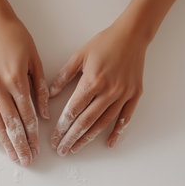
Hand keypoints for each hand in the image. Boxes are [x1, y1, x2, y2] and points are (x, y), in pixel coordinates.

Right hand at [0, 17, 49, 165]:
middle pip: (9, 122)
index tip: (36, 150)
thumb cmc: (17, 39)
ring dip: (3, 140)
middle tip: (25, 160)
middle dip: (18, 144)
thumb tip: (44, 115)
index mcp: (15, 79)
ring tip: (11, 156)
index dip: (31, 135)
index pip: (25, 114)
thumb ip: (40, 89)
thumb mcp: (35, 61)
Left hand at [49, 24, 145, 155]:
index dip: (62, 127)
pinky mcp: (135, 95)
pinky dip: (117, 132)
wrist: (132, 35)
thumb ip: (63, 76)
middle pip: (86, 121)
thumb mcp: (79, 56)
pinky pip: (125, 118)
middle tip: (62, 150)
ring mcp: (123, 94)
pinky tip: (109, 143)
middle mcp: (108, 91)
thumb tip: (50, 95)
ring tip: (76, 148)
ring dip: (89, 138)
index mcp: (92, 81)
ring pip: (104, 123)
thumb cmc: (103, 43)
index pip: (73, 110)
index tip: (54, 138)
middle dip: (72, 137)